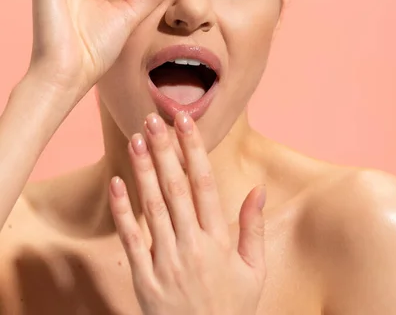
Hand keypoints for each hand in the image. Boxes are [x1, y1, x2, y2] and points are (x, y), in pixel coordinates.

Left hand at [109, 112, 266, 314]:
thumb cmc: (231, 308)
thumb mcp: (253, 271)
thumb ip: (253, 228)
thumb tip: (259, 189)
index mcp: (219, 240)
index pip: (205, 183)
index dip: (193, 149)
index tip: (185, 121)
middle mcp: (192, 245)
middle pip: (175, 187)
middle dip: (164, 150)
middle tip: (153, 119)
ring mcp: (167, 261)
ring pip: (153, 206)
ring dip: (144, 170)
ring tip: (136, 139)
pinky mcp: (144, 279)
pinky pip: (132, 240)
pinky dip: (123, 211)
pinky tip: (117, 183)